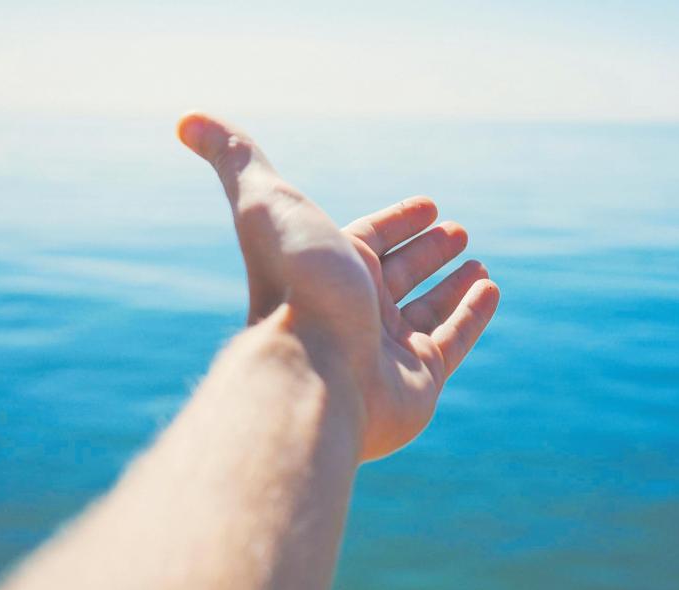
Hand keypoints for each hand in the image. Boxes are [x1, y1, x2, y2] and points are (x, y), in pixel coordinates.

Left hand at [177, 113, 498, 460]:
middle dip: (428, 251)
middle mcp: (355, 308)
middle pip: (400, 273)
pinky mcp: (420, 380)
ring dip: (452, 284)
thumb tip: (187, 120)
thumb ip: (237, 158)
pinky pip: (454, 341)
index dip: (398, 221)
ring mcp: (387, 348)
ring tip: (477, 262)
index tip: (428, 206)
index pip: (370, 237)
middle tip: (459, 230)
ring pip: (428, 309)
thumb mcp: (264, 202)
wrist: (313, 369)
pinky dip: (474, 316)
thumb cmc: (294, 283)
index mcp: (329, 268)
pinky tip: (490, 289)